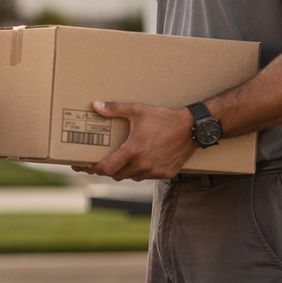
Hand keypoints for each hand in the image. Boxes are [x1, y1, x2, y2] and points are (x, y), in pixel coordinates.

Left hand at [71, 101, 195, 181]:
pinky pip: (148, 176)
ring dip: (126, 171)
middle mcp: (142, 165)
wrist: (192, 128)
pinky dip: (143, 171)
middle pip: (117, 175)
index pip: (107, 168)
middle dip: (109, 170)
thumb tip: (96, 105)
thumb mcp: (138, 111)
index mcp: (132, 152)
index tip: (90, 165)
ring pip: (132, 177)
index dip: (96, 168)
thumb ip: (115, 109)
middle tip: (105, 161)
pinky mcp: (166, 173)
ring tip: (124, 160)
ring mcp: (154, 171)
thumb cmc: (164, 119)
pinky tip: (143, 160)